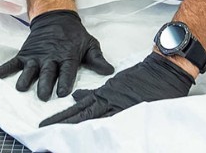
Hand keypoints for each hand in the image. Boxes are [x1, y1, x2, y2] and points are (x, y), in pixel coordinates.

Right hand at [0, 10, 114, 100]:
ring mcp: (36, 56)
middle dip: (45, 85)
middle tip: (43, 96)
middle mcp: (50, 58)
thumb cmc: (75, 35)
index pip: (66, 71)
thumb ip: (97, 59)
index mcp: (67, 56)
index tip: (62, 93)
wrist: (56, 18)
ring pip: (30, 69)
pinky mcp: (25, 54)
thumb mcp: (89, 44)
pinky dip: (5, 69)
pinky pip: (14, 63)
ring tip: (21, 88)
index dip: (64, 82)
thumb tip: (109, 71)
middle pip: (47, 73)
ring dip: (26, 79)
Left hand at [40, 52, 193, 126]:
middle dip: (60, 122)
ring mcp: (117, 106)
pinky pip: (109, 120)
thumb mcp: (115, 83)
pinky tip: (85, 131)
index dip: (61, 116)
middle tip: (43, 130)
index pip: (78, 108)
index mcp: (103, 94)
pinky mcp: (127, 108)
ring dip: (72, 125)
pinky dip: (96, 126)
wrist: (162, 72)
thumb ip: (96, 93)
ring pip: (90, 117)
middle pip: (79, 114)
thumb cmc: (141, 78)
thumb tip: (76, 97)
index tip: (46, 124)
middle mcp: (107, 100)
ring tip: (56, 132)